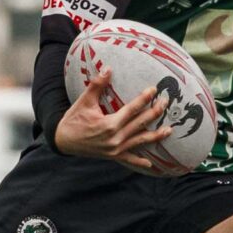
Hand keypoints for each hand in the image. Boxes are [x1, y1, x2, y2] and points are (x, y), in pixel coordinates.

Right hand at [53, 68, 175, 172]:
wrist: (63, 141)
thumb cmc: (73, 120)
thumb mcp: (84, 101)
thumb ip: (97, 85)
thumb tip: (108, 68)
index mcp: (109, 124)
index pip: (132, 109)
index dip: (144, 99)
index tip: (154, 90)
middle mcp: (115, 138)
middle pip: (140, 124)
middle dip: (155, 113)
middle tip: (166, 103)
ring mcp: (115, 149)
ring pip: (140, 141)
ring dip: (155, 136)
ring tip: (169, 130)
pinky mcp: (113, 156)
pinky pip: (129, 160)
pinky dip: (140, 162)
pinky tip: (151, 164)